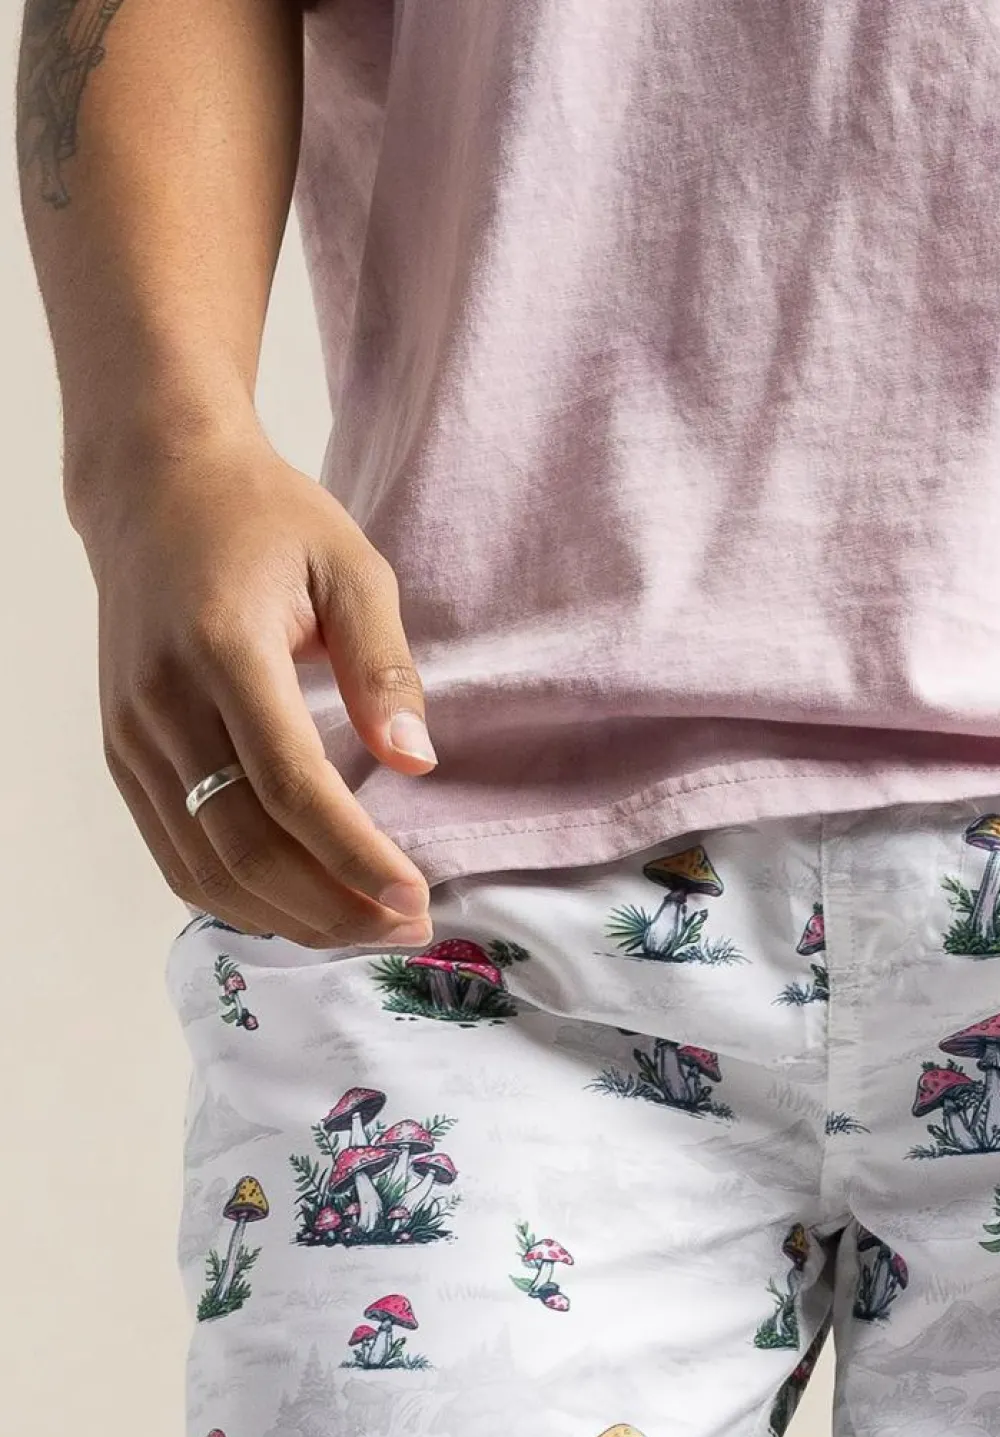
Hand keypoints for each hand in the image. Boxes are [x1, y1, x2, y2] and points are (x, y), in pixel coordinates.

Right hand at [80, 426, 437, 948]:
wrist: (154, 486)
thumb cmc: (265, 520)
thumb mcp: (351, 567)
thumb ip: (384, 665)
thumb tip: (416, 763)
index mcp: (224, 652)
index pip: (290, 788)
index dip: (353, 857)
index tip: (414, 898)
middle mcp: (164, 704)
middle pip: (246, 847)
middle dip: (334, 906)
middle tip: (408, 926)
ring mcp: (133, 737)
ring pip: (207, 869)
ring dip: (292, 918)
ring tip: (368, 927)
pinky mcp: (123, 755)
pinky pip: (177, 856)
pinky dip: (242, 899)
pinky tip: (306, 907)